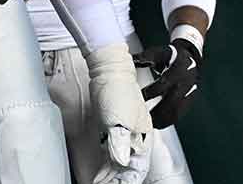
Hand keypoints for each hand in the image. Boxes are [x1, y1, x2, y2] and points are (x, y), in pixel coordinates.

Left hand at [85, 42, 151, 183]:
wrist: (109, 70)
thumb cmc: (116, 91)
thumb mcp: (117, 119)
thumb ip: (120, 142)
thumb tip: (122, 162)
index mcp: (142, 138)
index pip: (137, 168)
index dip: (127, 181)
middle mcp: (136, 138)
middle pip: (129, 167)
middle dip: (118, 180)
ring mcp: (125, 133)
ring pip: (120, 161)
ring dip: (111, 175)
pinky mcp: (114, 128)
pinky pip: (112, 152)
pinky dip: (107, 164)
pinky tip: (100, 171)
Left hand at [136, 38, 201, 127]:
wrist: (190, 57)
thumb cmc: (170, 55)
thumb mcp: (158, 53)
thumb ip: (144, 57)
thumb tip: (128, 59)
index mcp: (177, 70)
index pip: (163, 84)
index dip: (150, 92)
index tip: (137, 98)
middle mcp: (185, 83)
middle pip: (172, 101)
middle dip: (158, 111)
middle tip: (143, 119)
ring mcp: (190, 93)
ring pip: (177, 110)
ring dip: (164, 120)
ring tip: (150, 126)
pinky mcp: (190, 100)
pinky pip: (180, 113)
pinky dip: (169, 120)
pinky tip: (159, 124)